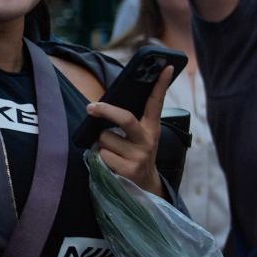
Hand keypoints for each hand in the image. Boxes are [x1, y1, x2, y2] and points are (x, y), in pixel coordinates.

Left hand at [87, 68, 173, 196]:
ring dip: (101, 144)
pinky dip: (100, 157)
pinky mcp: (128, 169)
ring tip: (113, 153)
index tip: (166, 67)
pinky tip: (112, 164)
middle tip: (91, 107)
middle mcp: (148, 140)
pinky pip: (101, 154)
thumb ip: (127, 123)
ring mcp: (139, 155)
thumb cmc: (133, 155)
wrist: (143, 188)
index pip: (156, 104)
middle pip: (125, 119)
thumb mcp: (137, 138)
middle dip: (105, 110)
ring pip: (105, 138)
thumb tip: (101, 107)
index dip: (161, 85)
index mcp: (151, 129)